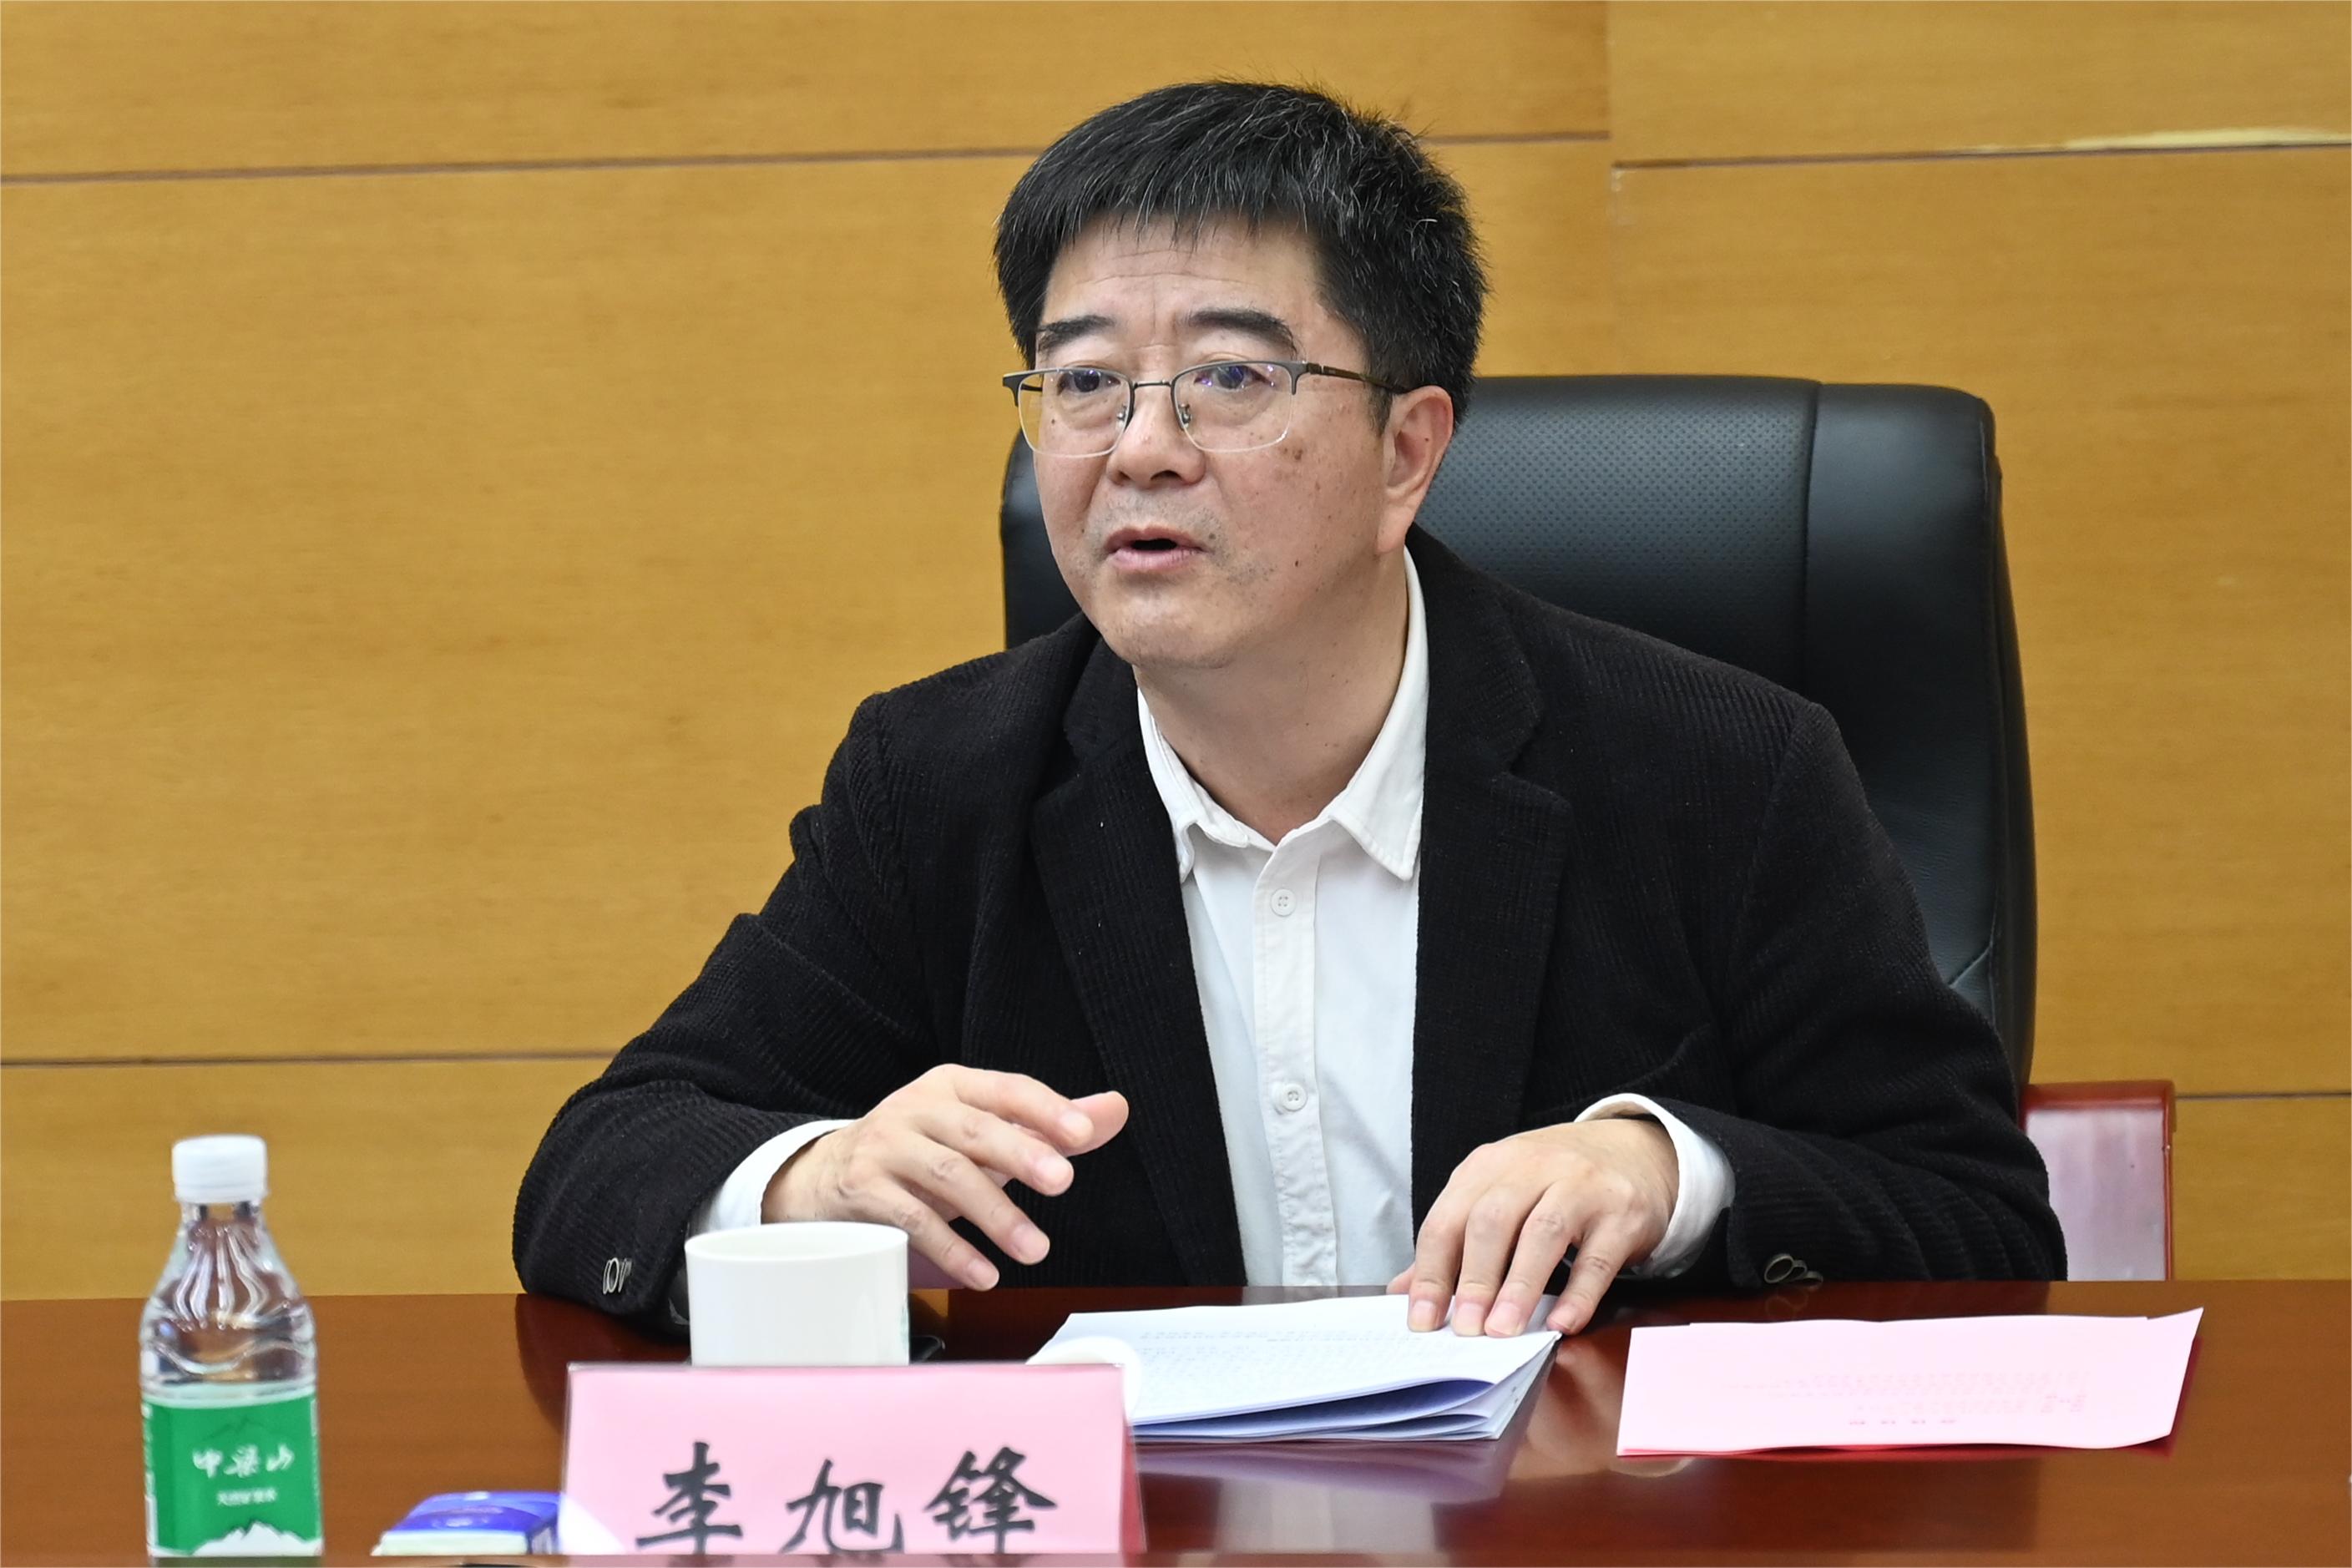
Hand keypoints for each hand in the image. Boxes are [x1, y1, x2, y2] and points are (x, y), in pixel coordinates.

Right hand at [766, 1066, 1128, 1289]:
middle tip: (1063, 1182)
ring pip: (948, 1176)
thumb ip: (1047, 1125)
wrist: (826, 1175)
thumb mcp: (980, 1129)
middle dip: (1022, 1154)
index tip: (1083, 1133)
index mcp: (953, 1086)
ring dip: (996, 1215)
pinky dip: (953, 1250)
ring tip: (1036, 1249)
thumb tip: (1114, 1109)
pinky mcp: (864, 1190)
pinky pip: (913, 1220)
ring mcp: (886, 1147)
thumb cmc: (921, 1150)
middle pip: (975, 1129)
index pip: (1006, 1089)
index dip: (1045, 1108)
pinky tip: (985, 1273)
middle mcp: (917, 1108)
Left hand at [1387, 1118, 1676, 1337]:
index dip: (1432, 1271)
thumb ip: (1457, 1241)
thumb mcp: (1501, 1195)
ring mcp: (1580, 1186)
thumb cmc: (1554, 1182)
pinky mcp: (1621, 1212)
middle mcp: (1532, 1167)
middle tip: (1465, 1329)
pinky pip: (1598, 1256)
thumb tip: (1404, 1292)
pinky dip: (1578, 1293)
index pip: (1448, 1218)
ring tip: (1502, 1332)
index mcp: (1490, 1166)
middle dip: (1474, 1280)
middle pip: (1492, 1221)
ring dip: (1518, 1287)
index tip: (1423, 1320)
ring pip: (1542, 1234)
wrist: (1633, 1150)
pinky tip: (1562, 1323)